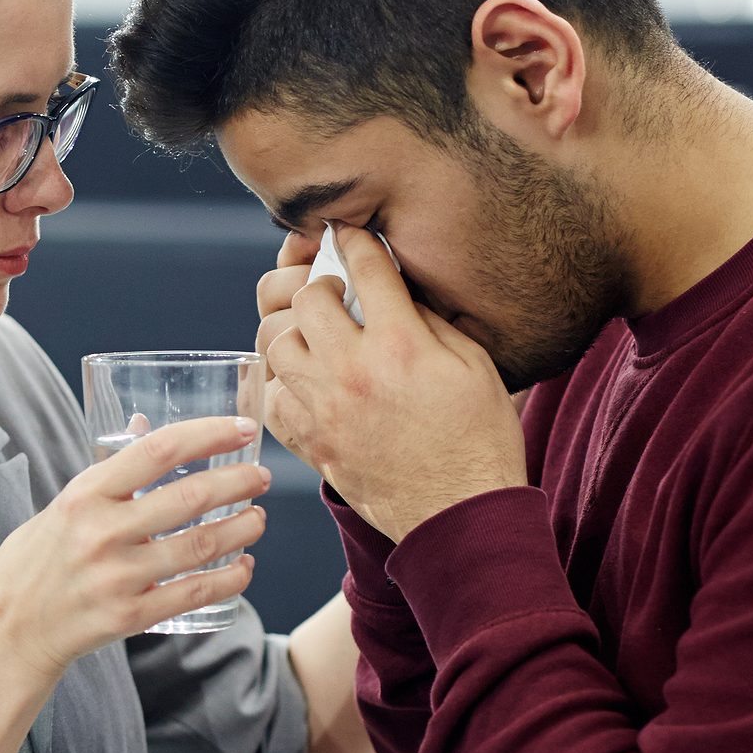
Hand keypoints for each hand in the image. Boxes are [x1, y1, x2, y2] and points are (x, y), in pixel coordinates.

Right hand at [0, 416, 271, 683]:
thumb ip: (105, 475)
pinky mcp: (129, 616)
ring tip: (257, 519)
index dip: (209, 435)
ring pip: (200, 545)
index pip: (158, 451)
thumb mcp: (60, 507)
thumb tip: (144, 427)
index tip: (243, 429)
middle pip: (189, 497)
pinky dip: (229, 579)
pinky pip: (194, 593)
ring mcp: (117, 577)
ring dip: (241, 529)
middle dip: (237, 482)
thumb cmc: (35, 563)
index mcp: (83, 495)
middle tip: (260, 477)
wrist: (10, 632)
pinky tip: (244, 567)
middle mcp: (101, 532)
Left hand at [263, 227, 525, 540]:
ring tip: (323, 340)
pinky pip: (273, 396)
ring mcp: (325, 409)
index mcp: (401, 343)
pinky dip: (286, 383)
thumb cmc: (479, 438)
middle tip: (341, 297)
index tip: (352, 237)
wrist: (462, 515)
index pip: (364, 265)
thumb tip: (394, 289)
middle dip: (323, 286)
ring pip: (277, 343)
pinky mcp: (311, 443)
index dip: (356, 240)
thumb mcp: (473, 364)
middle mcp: (353, 371)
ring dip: (298, 333)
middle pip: (308, 298)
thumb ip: (429, 319)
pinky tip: (312, 383)